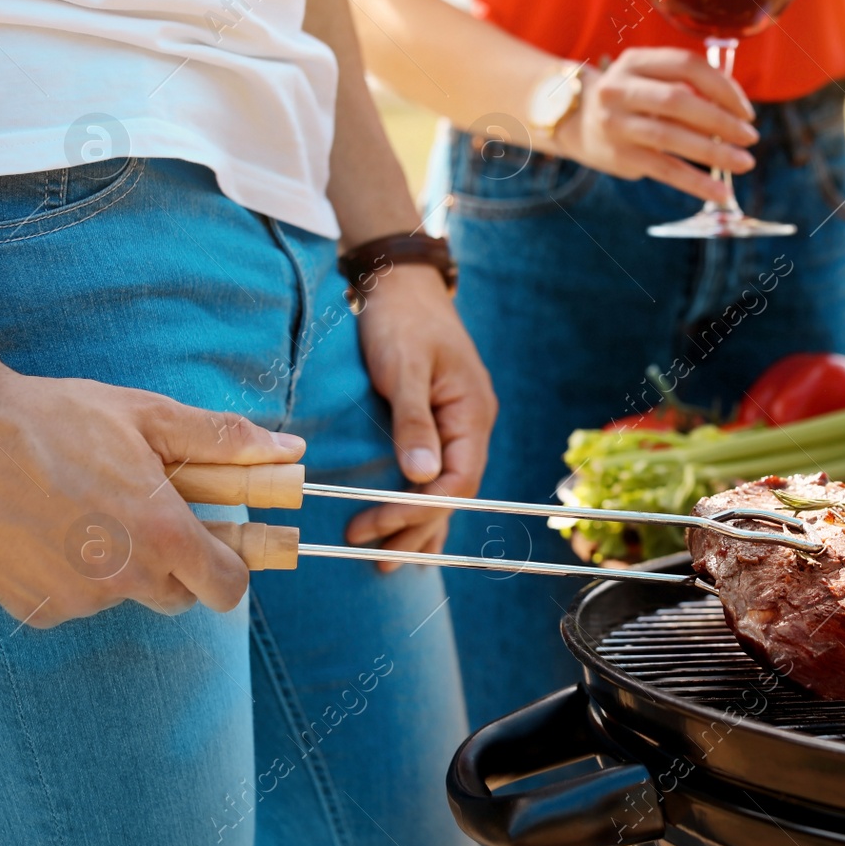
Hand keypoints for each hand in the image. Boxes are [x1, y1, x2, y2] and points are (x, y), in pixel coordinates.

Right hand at [0, 371, 305, 627]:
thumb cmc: (57, 418)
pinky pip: (73, 601)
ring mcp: (75, 601)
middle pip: (178, 596)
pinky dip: (71, 574)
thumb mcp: (150, 417)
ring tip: (86, 509)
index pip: (228, 589)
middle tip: (148, 515)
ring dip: (119, 566)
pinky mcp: (32, 609)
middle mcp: (123, 580)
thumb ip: (225, 442)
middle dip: (176, 564)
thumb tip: (291, 449)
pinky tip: (49, 528)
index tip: (220, 543)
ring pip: (122, 597)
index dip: (231, 567)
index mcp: (163, 537)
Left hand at [346, 265, 496, 567]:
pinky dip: (421, 504)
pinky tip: (408, 528)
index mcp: (471, 415)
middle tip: (376, 559)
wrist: (400, 284)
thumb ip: (413, 421)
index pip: (455, 483)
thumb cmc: (401, 320)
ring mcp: (458, 425)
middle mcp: (471, 426)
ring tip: (393, 561)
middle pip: (452, 495)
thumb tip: (420, 475)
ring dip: (421, 527)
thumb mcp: (404, 366)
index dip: (417, 511)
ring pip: (447, 490)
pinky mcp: (438, 423)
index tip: (373, 526)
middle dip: (416, 529)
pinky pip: (437, 474)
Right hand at [554, 47, 759, 202]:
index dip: (723, 87)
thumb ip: (688, 87)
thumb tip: (737, 113)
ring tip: (743, 163)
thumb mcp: (650, 79)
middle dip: (722, 120)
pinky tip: (720, 193)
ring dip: (714, 152)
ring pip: (672, 137)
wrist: (576, 122)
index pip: (687, 66)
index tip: (746, 111)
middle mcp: (620, 89)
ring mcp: (616, 123)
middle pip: (679, 100)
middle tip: (750, 137)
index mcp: (636, 62)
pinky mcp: (619, 156)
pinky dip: (695, 182)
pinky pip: (664, 170)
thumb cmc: (631, 100)